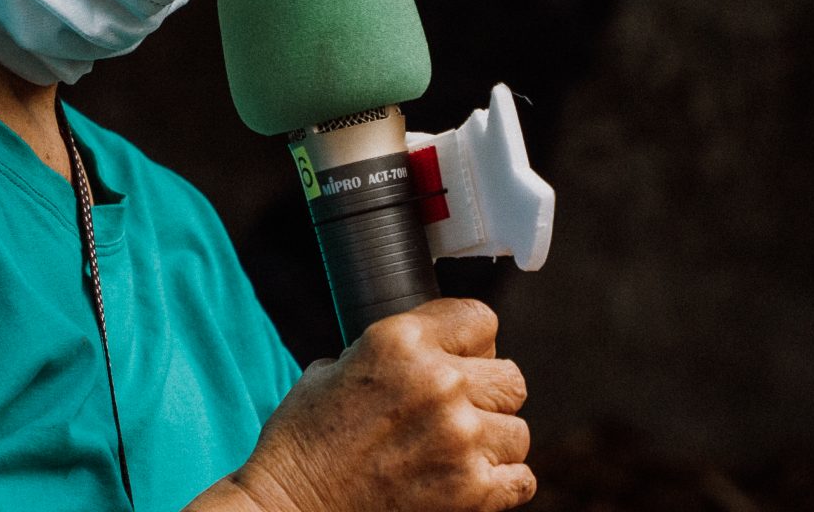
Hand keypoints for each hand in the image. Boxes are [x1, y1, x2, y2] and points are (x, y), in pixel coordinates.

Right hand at [221, 299, 532, 511]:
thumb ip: (391, 355)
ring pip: (517, 431)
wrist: (291, 507)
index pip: (481, 319)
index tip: (462, 359)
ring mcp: (459, 438)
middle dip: (487, 394)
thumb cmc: (303, 442)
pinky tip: (469, 480)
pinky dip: (501, 484)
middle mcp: (438, 382)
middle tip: (458, 411)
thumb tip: (430, 352)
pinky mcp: (470, 491)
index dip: (472, 342)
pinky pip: (522, 479)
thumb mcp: (334, 368)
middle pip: (510, 377)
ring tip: (457, 451)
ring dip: (493, 442)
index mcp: (401, 341)